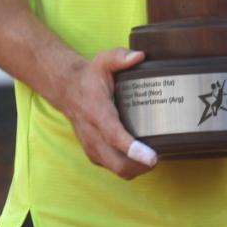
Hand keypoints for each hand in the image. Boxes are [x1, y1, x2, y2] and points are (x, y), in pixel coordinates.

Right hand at [57, 48, 156, 179]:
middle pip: (116, 162)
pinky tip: (141, 157)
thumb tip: (139, 57)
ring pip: (115, 169)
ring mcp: (92, 146)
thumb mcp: (103, 61)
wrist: (67, 91)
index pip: (114, 135)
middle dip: (140, 165)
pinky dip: (128, 167)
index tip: (152, 156)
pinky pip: (112, 167)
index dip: (133, 148)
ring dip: (136, 168)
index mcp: (97, 112)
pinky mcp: (93, 153)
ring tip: (153, 157)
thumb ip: (120, 57)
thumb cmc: (90, 77)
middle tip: (159, 157)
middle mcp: (92, 134)